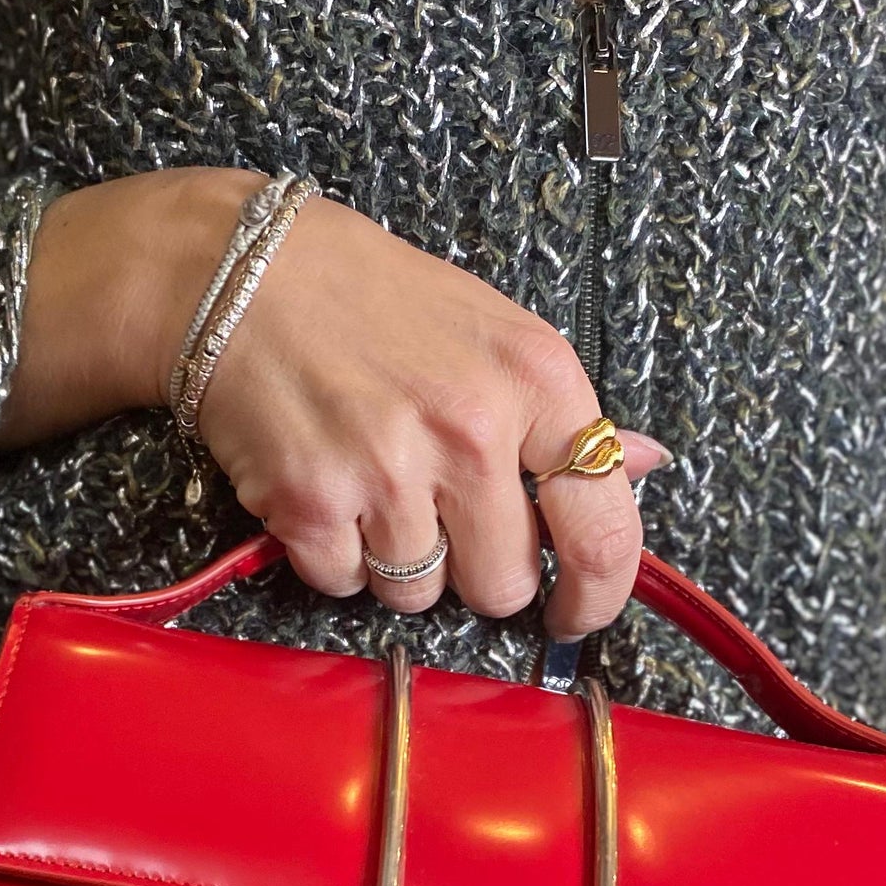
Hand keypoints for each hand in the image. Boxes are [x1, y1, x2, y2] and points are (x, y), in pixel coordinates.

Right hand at [0, 170, 667, 637]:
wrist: (239, 273)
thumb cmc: (367, 297)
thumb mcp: (491, 328)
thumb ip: (560, 413)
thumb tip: (645, 464)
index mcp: (534, 380)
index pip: (603, 526)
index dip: (599, 594)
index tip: (580, 613)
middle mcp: (471, 430)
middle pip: (501, 585)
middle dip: (471, 571)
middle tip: (434, 515)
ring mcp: (389, 472)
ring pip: (418, 594)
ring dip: (393, 560)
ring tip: (367, 483)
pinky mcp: (310, 504)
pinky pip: (342, 583)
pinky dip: (329, 554)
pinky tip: (322, 487)